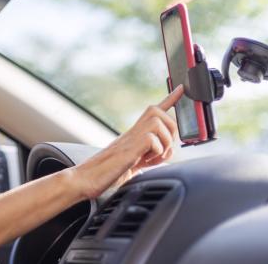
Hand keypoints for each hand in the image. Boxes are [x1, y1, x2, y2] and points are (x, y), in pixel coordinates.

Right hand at [71, 85, 182, 199]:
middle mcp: (132, 133)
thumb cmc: (107, 174)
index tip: (181, 88)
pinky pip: (152, 139)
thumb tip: (167, 154)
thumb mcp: (133, 163)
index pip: (153, 112)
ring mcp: (130, 138)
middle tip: (164, 149)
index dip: (169, 99)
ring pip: (159, 123)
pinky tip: (146, 161)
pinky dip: (157, 152)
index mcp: (134, 135)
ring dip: (165, 142)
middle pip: (159, 112)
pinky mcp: (129, 148)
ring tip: (154, 158)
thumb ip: (149, 157)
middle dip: (172, 130)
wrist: (86, 179)